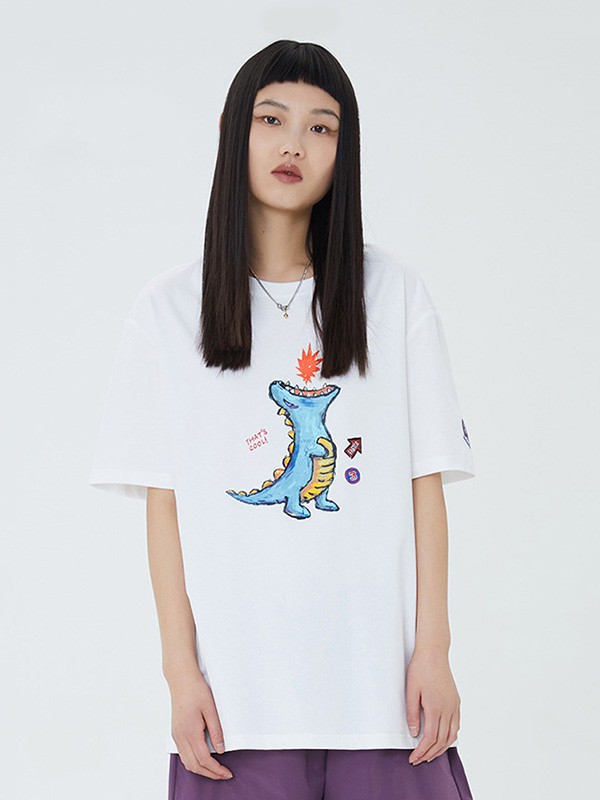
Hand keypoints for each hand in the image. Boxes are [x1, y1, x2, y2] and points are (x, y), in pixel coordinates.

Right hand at [169, 674, 233, 779]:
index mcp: (190, 732)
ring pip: (187, 762)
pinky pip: (183, 754)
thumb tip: (221, 750)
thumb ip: (216, 731)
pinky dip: (194, 762)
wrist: (181, 679)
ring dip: (201, 769)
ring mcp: (176, 735)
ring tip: (215, 769)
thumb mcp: (211, 709)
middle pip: (194, 766)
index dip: (216, 769)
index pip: (204, 759)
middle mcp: (181, 737)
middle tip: (224, 775)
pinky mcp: (176, 732)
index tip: (227, 773)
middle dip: (210, 774)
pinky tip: (203, 759)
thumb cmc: (196, 690)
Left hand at [405, 648, 459, 764]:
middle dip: (430, 753)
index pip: (430, 738)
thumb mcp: (411, 690)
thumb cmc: (420, 668)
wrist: (434, 653)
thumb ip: (412, 713)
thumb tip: (414, 733)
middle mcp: (447, 709)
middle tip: (419, 760)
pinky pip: (456, 725)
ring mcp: (454, 705)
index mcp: (435, 707)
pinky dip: (450, 737)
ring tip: (430, 754)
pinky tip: (443, 739)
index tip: (413, 758)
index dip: (422, 751)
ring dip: (441, 748)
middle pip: (441, 740)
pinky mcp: (456, 701)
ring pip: (451, 735)